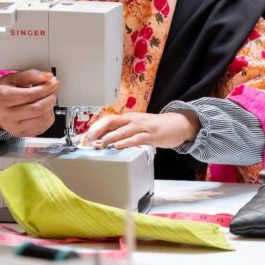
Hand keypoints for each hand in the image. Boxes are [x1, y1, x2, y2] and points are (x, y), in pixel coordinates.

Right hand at [0, 69, 58, 137]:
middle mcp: (6, 115)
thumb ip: (30, 75)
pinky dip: (49, 117)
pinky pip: (42, 127)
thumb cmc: (1, 92)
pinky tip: (45, 109)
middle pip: (37, 109)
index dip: (46, 88)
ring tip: (49, 99)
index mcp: (2, 98)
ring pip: (41, 119)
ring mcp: (13, 127)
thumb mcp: (12, 78)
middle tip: (53, 90)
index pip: (30, 95)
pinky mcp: (20, 134)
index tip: (53, 83)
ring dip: (51, 108)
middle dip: (50, 98)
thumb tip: (47, 77)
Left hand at [83, 111, 200, 149]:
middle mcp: (133, 120)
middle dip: (97, 131)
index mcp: (129, 118)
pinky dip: (125, 142)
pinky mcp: (151, 135)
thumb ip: (125, 132)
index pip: (107, 119)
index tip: (85, 137)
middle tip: (87, 141)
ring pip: (122, 131)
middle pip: (110, 122)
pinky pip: (136, 138)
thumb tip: (107, 140)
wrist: (179, 124)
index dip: (95, 127)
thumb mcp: (139, 126)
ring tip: (99, 145)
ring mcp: (142, 127)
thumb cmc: (158, 127)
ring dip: (108, 138)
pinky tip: (118, 146)